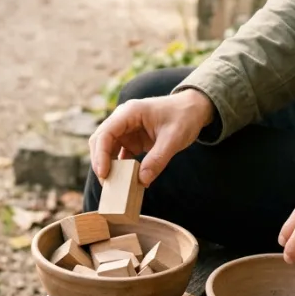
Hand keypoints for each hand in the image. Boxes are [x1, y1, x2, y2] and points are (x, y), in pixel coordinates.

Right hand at [89, 89, 215, 186]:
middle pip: (100, 142)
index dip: (101, 154)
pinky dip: (120, 168)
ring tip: (114, 186)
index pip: (105, 133)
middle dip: (100, 163)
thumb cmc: (184, 116)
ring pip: (107, 150)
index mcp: (130, 112)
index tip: (104, 174)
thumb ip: (158, 159)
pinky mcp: (131, 140)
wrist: (193, 109)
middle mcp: (123, 120)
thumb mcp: (174, 138)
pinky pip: (119, 156)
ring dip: (109, 167)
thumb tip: (142, 180)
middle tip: (107, 184)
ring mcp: (126, 130)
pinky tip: (127, 182)